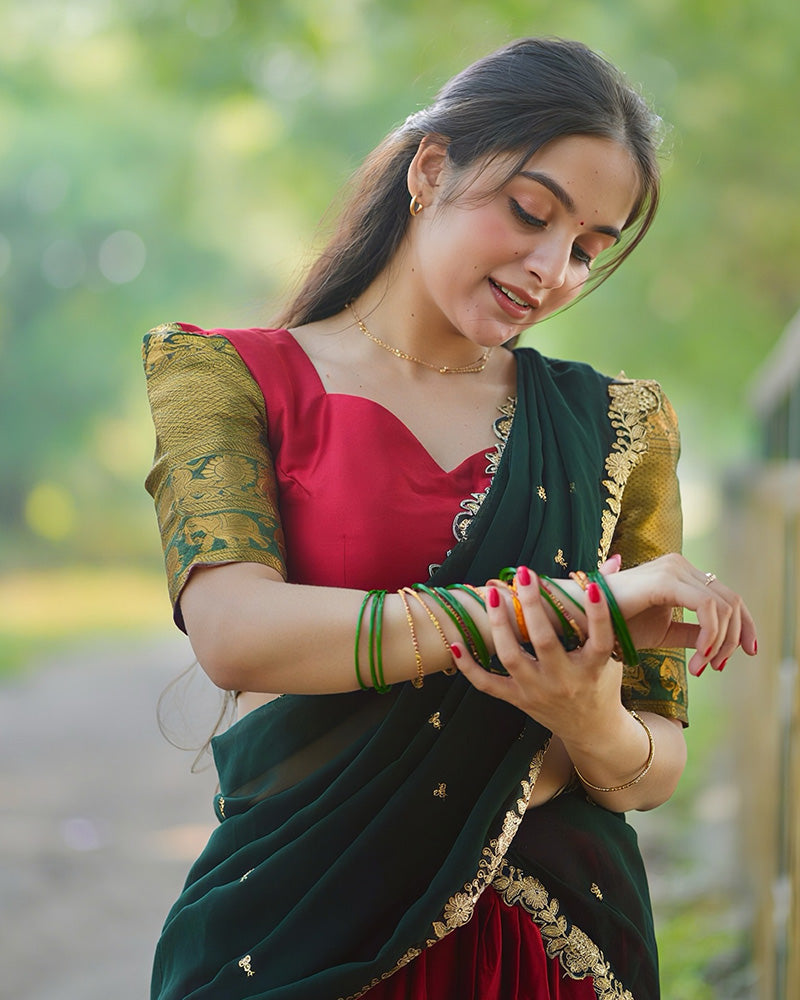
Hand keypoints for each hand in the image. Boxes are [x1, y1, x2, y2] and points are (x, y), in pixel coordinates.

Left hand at [451, 568, 624, 737]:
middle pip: (545, 642)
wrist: (592, 730)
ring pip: (513, 658)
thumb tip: (615, 562)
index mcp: (594, 667)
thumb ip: (607, 606)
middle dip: (532, 605)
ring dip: (499, 624)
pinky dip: (468, 666)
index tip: (590, 585)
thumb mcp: (612, 652)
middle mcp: (565, 680)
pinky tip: (456, 642)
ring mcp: (538, 692)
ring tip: (493, 594)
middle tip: (524, 573)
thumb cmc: (602, 681)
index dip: (598, 614)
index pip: (600, 639)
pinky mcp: (518, 700)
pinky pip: (487, 684)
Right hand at [604, 554, 756, 675]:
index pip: (727, 596)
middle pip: (732, 601)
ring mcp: (674, 568)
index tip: (745, 654)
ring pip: (724, 607)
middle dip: (735, 638)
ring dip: (720, 643)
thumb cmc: (617, 625)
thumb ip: (692, 633)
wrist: (585, 622)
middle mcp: (680, 565)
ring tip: (702, 666)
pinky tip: (697, 657)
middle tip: (718, 666)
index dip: (743, 626)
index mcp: (681, 573)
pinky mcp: (667, 580)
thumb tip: (719, 645)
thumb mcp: (664, 632)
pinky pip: (708, 610)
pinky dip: (711, 637)